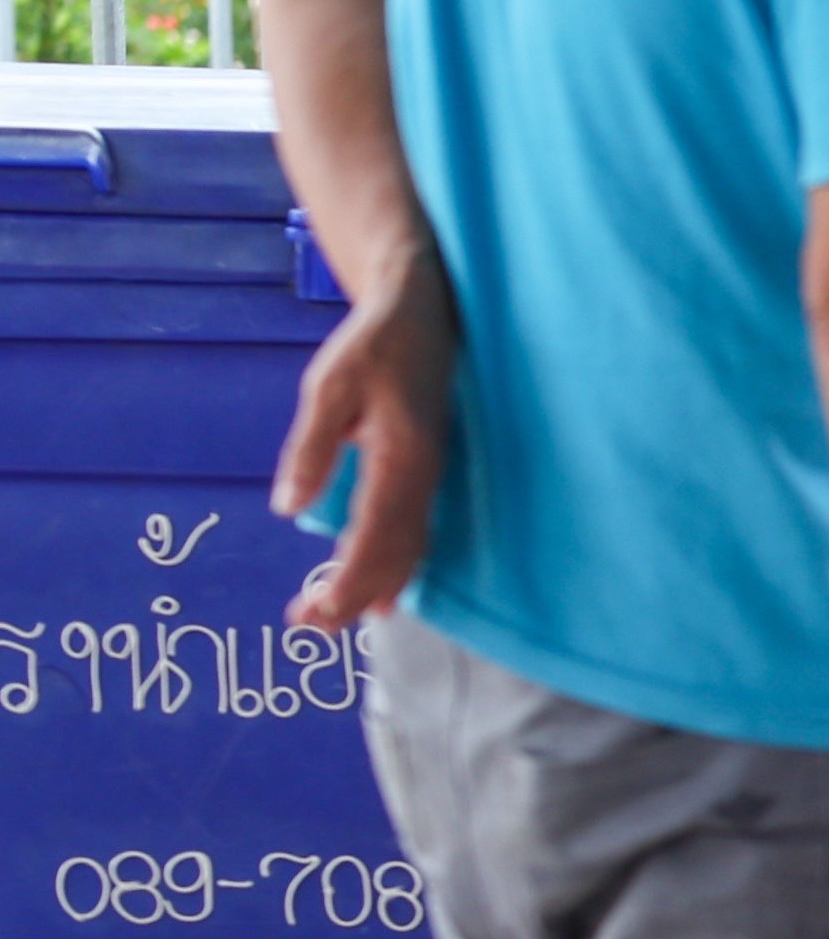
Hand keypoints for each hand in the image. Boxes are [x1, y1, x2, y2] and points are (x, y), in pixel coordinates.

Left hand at [270, 254, 454, 632]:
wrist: (426, 311)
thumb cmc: (373, 345)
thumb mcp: (328, 389)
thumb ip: (311, 449)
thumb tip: (288, 509)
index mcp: (400, 459)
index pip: (373, 539)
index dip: (346, 583)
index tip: (313, 614)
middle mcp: (423, 476)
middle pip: (395, 555)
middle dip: (354, 597)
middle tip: (311, 626)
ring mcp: (431, 475)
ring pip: (410, 548)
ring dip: (375, 586)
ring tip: (340, 617)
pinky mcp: (428, 470)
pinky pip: (416, 532)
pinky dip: (398, 565)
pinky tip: (383, 584)